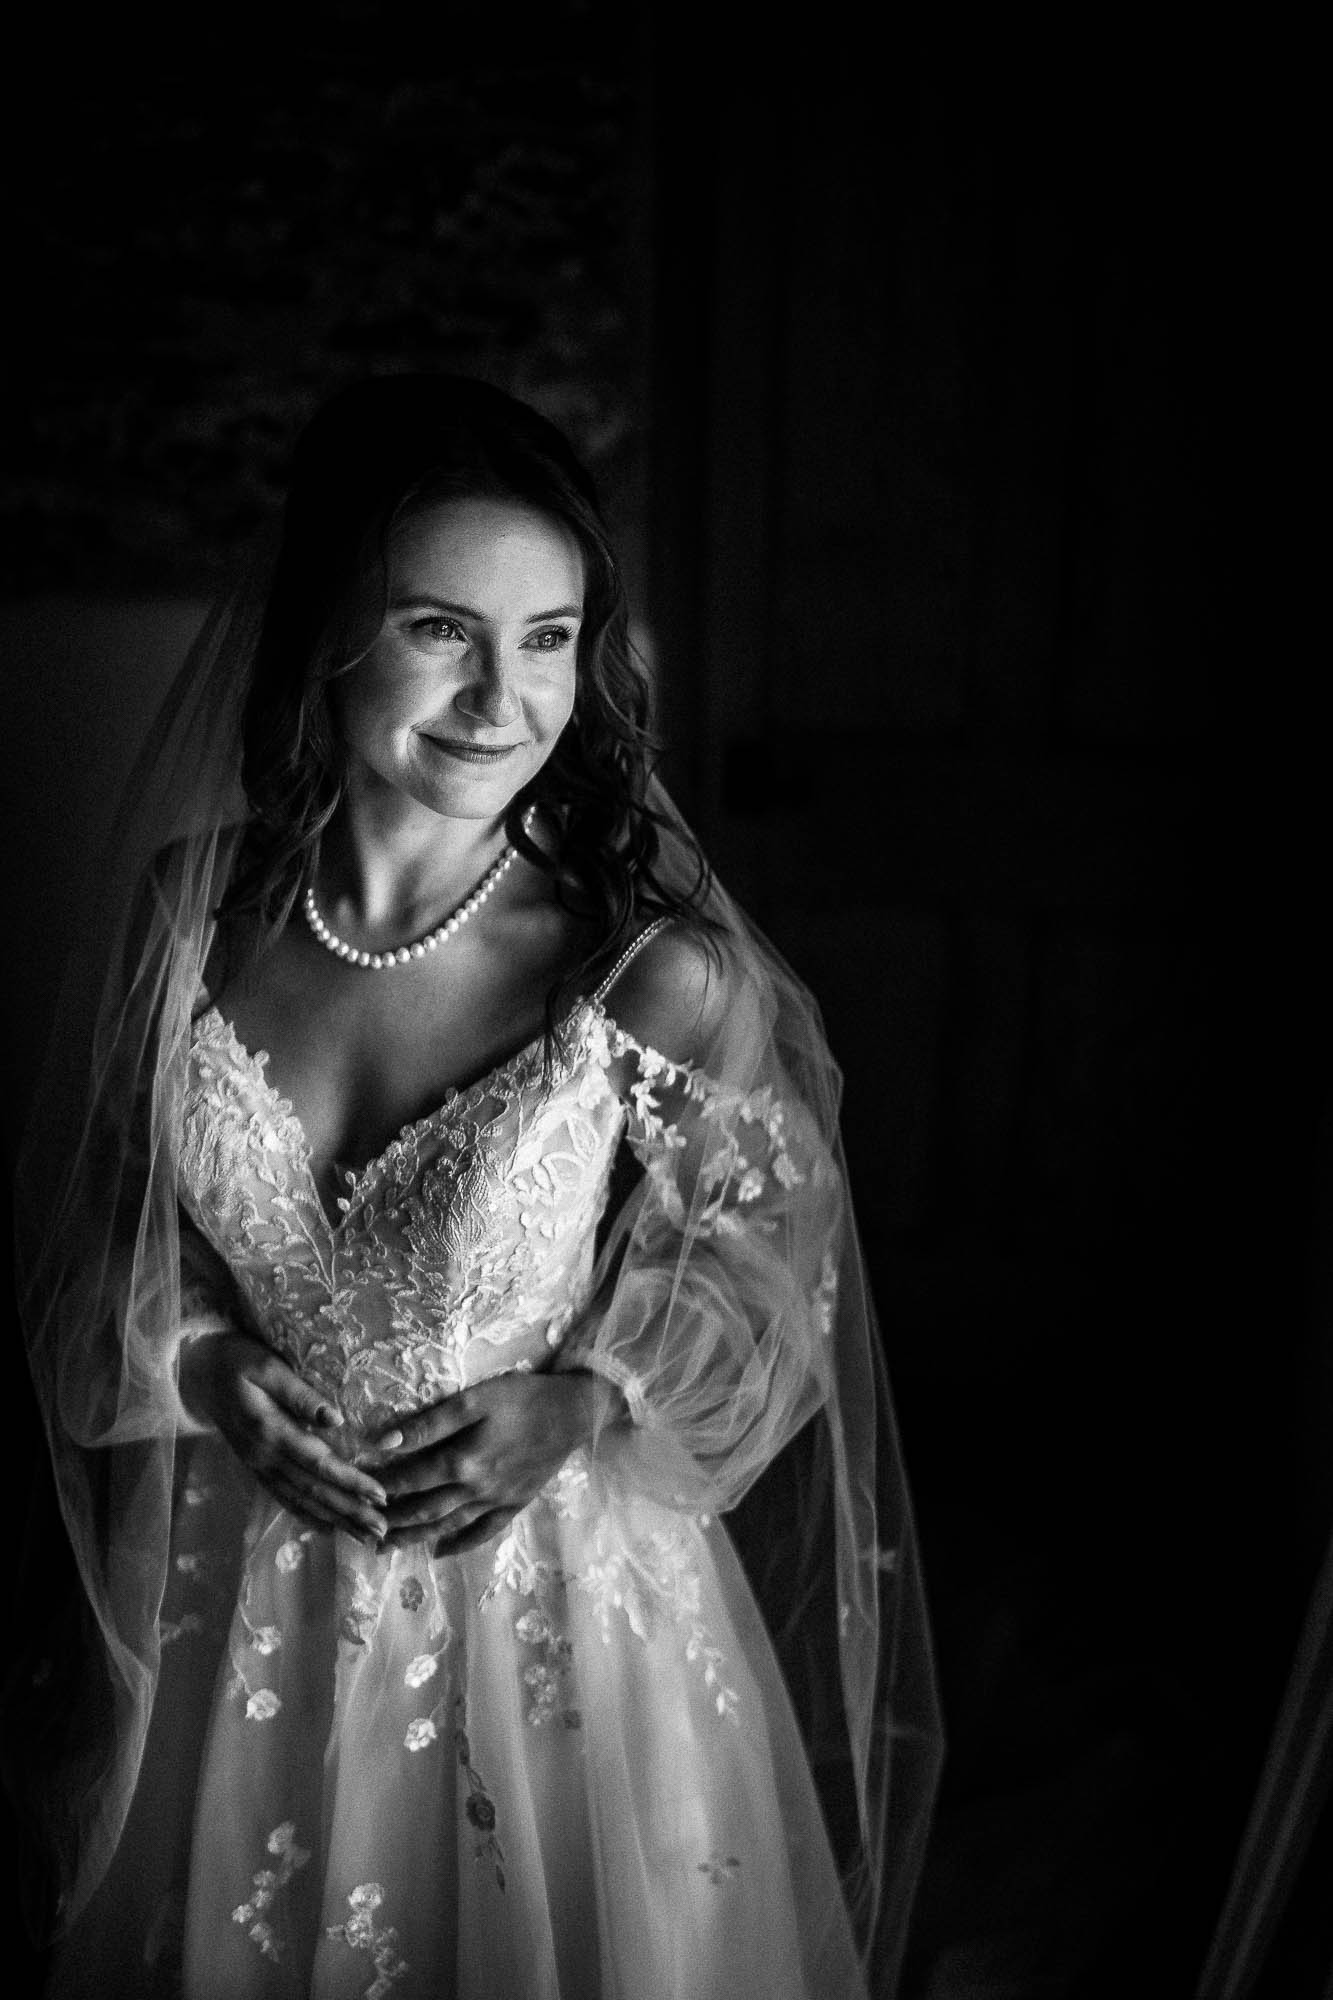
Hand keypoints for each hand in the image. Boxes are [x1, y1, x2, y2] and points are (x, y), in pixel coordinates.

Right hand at [179, 1329, 388, 1542]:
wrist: (198, 1370)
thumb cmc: (237, 1360)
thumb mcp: (266, 1366)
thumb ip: (299, 1394)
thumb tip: (336, 1419)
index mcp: (271, 1432)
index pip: (319, 1464)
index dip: (350, 1482)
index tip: (381, 1497)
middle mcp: (264, 1456)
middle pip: (313, 1491)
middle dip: (350, 1512)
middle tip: (382, 1531)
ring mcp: (258, 1465)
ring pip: (301, 1500)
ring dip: (334, 1520)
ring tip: (365, 1538)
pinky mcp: (255, 1466)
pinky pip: (283, 1497)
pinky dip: (306, 1515)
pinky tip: (326, 1528)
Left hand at [364, 1370, 624, 1556]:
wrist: (574, 1413)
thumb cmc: (522, 1398)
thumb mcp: (475, 1399)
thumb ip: (430, 1423)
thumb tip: (385, 1442)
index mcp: (463, 1461)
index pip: (411, 1479)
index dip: (383, 1487)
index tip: (357, 1493)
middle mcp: (476, 1489)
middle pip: (425, 1510)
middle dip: (392, 1521)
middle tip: (362, 1531)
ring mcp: (496, 1501)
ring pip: (448, 1527)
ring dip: (415, 1539)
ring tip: (387, 1548)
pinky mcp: (514, 1504)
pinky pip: (483, 1533)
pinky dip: (460, 1545)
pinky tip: (441, 1552)